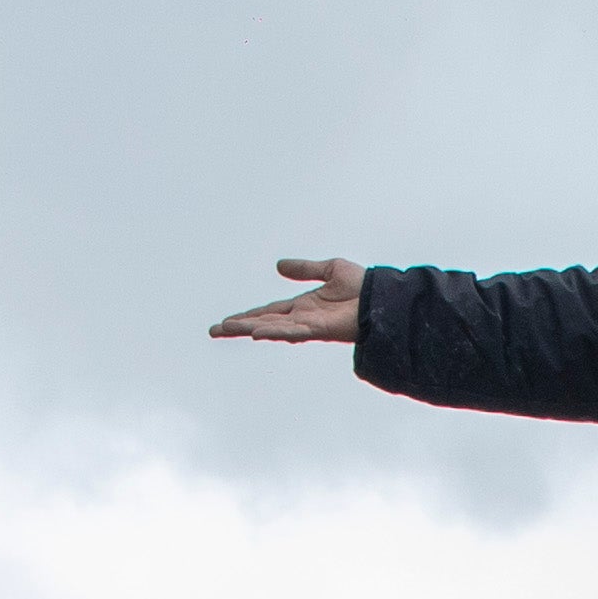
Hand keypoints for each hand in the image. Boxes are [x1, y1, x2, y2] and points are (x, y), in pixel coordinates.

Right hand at [211, 256, 363, 345]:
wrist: (383, 298)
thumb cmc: (362, 286)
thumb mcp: (328, 269)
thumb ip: (304, 269)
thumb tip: (278, 265)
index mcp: (302, 306)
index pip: (268, 312)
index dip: (247, 316)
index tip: (226, 322)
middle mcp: (302, 318)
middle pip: (263, 323)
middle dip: (238, 327)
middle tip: (213, 330)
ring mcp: (309, 325)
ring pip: (272, 328)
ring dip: (248, 329)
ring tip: (227, 329)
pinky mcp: (320, 329)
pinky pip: (293, 331)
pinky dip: (275, 332)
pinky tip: (257, 333)